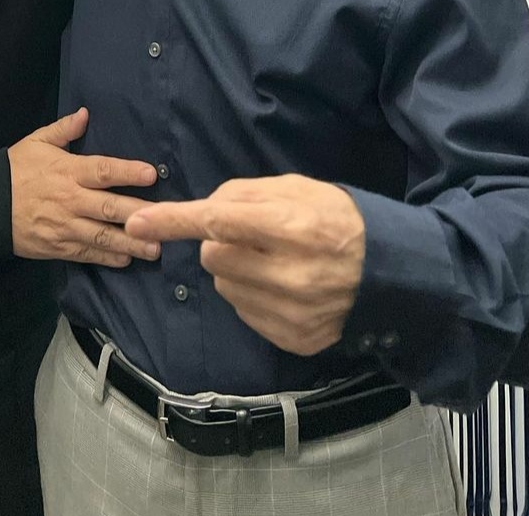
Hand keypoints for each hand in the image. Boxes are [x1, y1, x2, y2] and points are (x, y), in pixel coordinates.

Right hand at [8, 107, 159, 267]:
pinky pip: (87, 253)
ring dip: (130, 242)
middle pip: (110, 208)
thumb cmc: (15, 169)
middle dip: (138, 214)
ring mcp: (65, 226)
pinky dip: (107, 257)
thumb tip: (85, 114)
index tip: (151, 174)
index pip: (103, 170)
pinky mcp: (58, 247)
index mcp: (68, 171)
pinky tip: (126, 259)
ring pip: (103, 236)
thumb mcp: (36, 142)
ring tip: (154, 249)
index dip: (128, 172)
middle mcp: (70, 200)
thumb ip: (63, 129)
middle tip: (164, 220)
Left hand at [124, 175, 364, 355]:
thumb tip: (204, 209)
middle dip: (220, 241)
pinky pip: (244, 313)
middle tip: (253, 236)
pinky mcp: (294, 340)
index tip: (137, 221)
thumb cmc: (339, 219)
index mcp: (293, 226)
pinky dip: (251, 296)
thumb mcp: (299, 188)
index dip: (174, 220)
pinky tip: (282, 287)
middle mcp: (291, 274)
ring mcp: (293, 312)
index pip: (218, 221)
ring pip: (225, 286)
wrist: (390, 273)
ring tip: (272, 261)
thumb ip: (246, 194)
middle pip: (214, 255)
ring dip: (235, 270)